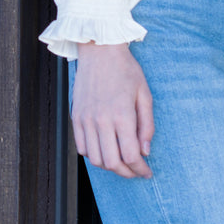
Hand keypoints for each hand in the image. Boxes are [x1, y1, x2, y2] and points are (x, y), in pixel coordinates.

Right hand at [71, 42, 154, 178]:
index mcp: (122, 114)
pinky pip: (81, 148)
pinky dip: (93, 155)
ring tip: (121, 161)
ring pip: (95, 159)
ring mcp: (86, 120)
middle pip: (112, 162)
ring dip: (109, 166)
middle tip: (136, 171)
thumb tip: (146, 151)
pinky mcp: (76, 118)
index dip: (140, 169)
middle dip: (126, 172)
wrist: (100, 51)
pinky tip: (105, 149)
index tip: (146, 172)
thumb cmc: (125, 69)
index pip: (130, 155)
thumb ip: (147, 124)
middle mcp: (102, 120)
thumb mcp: (144, 93)